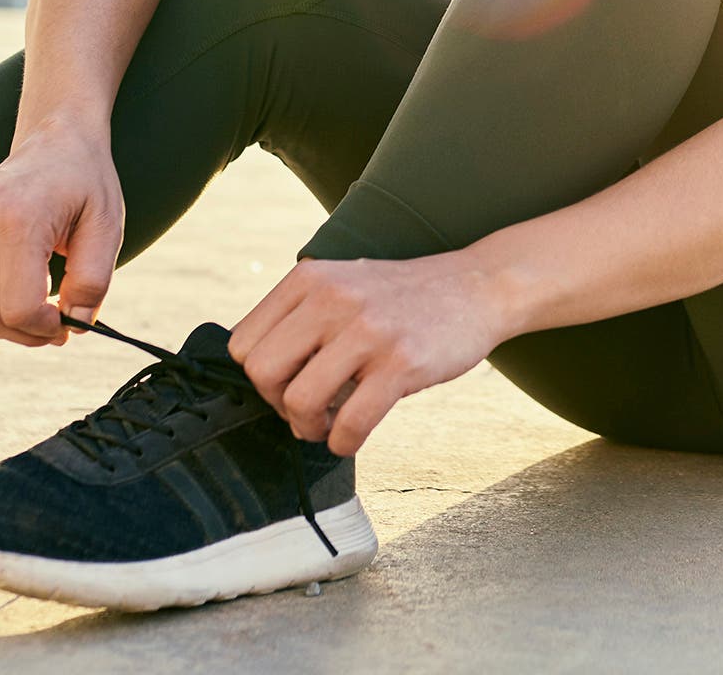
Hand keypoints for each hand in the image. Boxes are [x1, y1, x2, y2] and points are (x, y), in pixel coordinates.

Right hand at [0, 132, 124, 347]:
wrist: (55, 139)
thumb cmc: (84, 183)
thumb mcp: (106, 228)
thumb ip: (93, 281)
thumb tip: (75, 327)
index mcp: (17, 220)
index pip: (18, 308)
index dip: (45, 329)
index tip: (68, 325)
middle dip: (25, 335)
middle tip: (54, 328)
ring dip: (0, 328)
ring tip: (35, 315)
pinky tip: (9, 298)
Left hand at [227, 253, 513, 457]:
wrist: (478, 286)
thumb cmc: (403, 298)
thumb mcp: (343, 282)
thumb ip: (300, 314)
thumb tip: (255, 374)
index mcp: (311, 278)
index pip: (243, 344)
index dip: (260, 377)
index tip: (289, 384)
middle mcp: (333, 298)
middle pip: (261, 373)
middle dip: (276, 405)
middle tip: (306, 410)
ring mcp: (368, 330)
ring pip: (299, 401)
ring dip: (308, 428)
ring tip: (329, 425)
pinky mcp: (401, 363)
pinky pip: (350, 423)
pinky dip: (342, 444)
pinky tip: (352, 437)